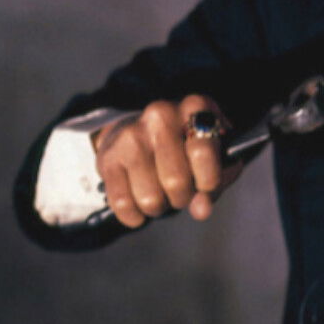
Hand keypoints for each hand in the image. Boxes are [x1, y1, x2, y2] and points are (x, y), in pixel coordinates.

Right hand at [93, 95, 242, 227]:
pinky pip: (122, 203)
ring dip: (159, 207)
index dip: (209, 181)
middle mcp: (161, 115)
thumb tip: (202, 210)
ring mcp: (131, 135)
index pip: (202, 152)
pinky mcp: (108, 156)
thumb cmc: (188, 147)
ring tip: (161, 193)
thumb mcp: (216, 158)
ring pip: (150, 198)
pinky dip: (135, 215)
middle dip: (182, 198)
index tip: (206, 187)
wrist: (141, 132)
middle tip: (181, 191)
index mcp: (195, 108)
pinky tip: (140, 207)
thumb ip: (214, 185)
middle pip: (176, 181)